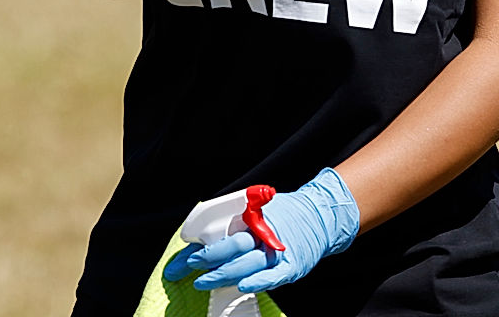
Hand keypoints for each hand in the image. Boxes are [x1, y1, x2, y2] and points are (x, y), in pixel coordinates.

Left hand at [165, 168, 359, 293]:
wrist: (321, 215)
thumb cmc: (285, 215)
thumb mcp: (258, 213)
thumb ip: (236, 226)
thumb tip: (203, 243)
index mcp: (250, 218)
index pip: (217, 234)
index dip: (196, 249)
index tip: (177, 263)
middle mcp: (261, 232)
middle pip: (230, 245)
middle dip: (207, 258)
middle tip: (189, 266)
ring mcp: (275, 250)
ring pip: (246, 262)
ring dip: (223, 273)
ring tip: (202, 282)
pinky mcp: (290, 265)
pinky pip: (271, 275)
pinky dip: (257, 280)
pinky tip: (242, 286)